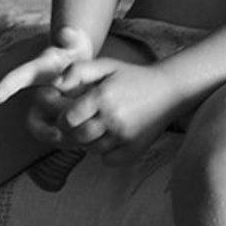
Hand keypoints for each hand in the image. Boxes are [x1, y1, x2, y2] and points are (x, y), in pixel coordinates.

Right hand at [0, 26, 94, 144]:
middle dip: (47, 123)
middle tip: (59, 132)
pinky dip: (71, 141)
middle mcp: (39, 92)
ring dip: (61, 134)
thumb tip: (67, 32)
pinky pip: (58, 136)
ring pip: (46, 129)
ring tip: (79, 137)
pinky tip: (86, 141)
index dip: (9, 85)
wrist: (83, 70)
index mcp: (39, 72)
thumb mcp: (75, 43)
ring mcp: (47, 109)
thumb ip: (71, 37)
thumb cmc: (74, 54)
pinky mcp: (58, 121)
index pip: (21, 76)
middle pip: (37, 111)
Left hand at [51, 57, 182, 159]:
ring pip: (92, 150)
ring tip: (98, 128)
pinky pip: (109, 160)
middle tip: (82, 123)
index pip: (69, 118)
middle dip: (75, 132)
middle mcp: (113, 118)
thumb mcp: (106, 65)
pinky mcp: (135, 148)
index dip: (64, 118)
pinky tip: (111, 138)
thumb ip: (78, 70)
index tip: (70, 114)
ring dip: (90, 142)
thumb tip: (56, 84)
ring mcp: (125, 136)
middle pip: (78, 137)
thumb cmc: (133, 76)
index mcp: (103, 96)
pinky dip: (106, 153)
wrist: (169, 89)